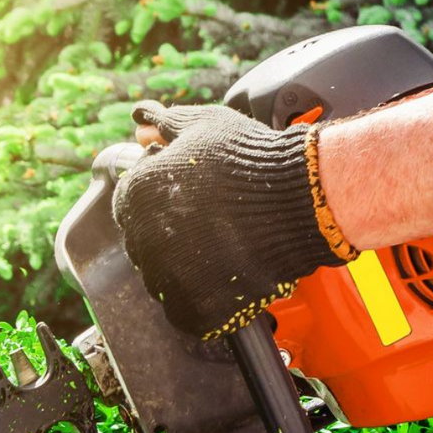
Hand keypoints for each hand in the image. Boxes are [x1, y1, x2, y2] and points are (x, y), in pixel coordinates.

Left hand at [110, 101, 356, 339]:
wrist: (301, 199)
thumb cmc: (252, 159)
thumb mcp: (204, 126)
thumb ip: (164, 124)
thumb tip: (140, 121)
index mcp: (135, 196)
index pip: (131, 207)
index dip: (163, 202)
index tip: (192, 200)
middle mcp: (142, 240)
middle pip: (146, 245)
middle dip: (173, 234)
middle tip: (214, 223)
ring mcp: (167, 279)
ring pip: (164, 280)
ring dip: (188, 267)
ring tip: (226, 247)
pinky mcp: (194, 309)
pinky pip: (186, 311)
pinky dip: (204, 299)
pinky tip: (228, 275)